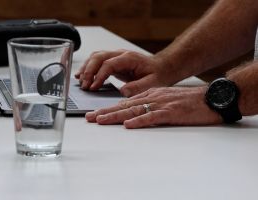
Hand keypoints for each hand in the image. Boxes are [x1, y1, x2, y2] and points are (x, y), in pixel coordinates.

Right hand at [75, 50, 173, 96]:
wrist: (161, 68)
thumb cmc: (157, 74)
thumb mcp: (152, 83)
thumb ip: (138, 86)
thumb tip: (123, 91)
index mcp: (129, 58)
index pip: (109, 64)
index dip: (99, 75)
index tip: (93, 87)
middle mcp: (121, 54)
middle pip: (98, 57)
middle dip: (89, 71)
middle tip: (84, 86)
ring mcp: (116, 57)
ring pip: (95, 57)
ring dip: (86, 68)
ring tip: (80, 82)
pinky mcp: (113, 62)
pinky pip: (97, 62)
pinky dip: (89, 68)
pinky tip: (83, 76)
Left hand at [85, 86, 221, 127]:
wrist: (210, 97)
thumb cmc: (188, 100)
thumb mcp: (165, 98)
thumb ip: (149, 103)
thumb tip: (133, 112)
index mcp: (150, 94)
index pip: (124, 103)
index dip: (108, 109)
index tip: (95, 114)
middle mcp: (152, 97)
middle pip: (124, 106)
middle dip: (105, 112)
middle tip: (89, 118)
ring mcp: (161, 104)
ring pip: (134, 110)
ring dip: (116, 116)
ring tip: (101, 120)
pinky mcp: (171, 113)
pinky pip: (153, 117)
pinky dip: (140, 121)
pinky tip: (129, 125)